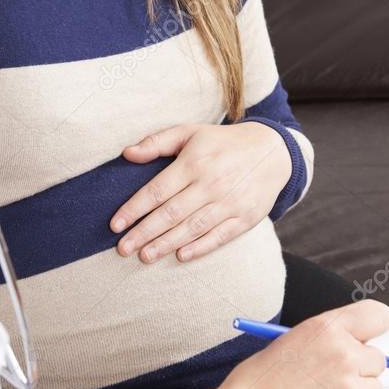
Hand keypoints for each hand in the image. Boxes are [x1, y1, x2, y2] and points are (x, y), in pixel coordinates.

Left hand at [110, 122, 292, 262]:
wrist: (273, 151)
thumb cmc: (222, 143)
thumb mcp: (190, 132)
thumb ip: (157, 142)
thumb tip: (127, 154)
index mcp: (194, 162)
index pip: (157, 190)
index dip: (134, 209)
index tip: (115, 225)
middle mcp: (211, 183)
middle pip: (171, 213)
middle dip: (144, 233)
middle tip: (123, 249)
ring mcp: (230, 202)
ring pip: (192, 228)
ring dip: (166, 244)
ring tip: (144, 256)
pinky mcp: (246, 217)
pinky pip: (219, 236)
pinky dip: (200, 247)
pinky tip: (180, 255)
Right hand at [220, 300, 388, 388]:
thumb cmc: (256, 383)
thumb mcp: (288, 342)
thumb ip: (324, 340)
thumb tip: (354, 345)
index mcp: (326, 329)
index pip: (378, 315)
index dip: (373, 327)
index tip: (366, 337)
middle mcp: (344, 355)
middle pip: (378, 358)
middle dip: (360, 367)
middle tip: (330, 378)